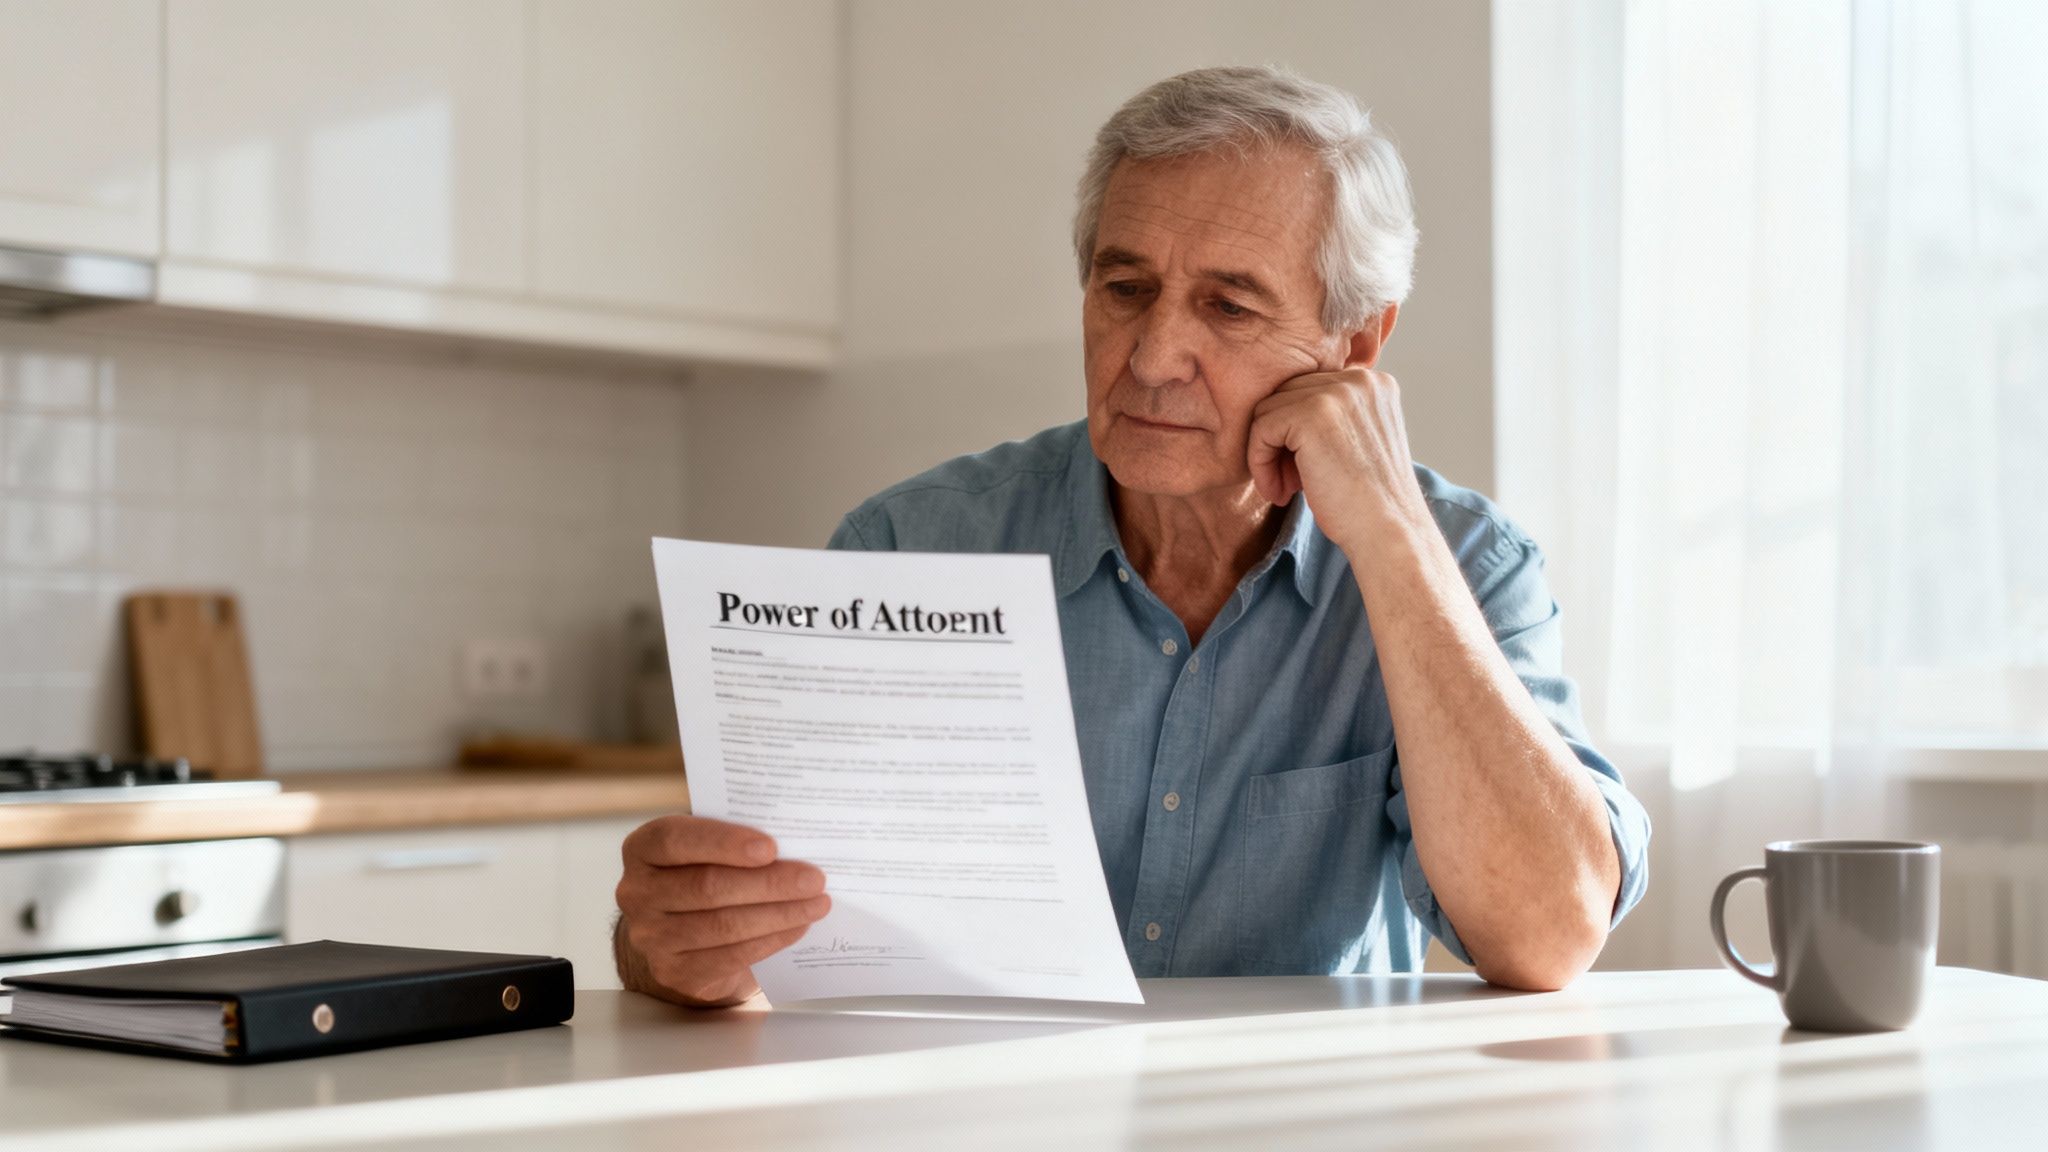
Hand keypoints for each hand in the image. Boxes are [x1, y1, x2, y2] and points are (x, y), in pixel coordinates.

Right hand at [614, 815, 829, 1007]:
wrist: (683, 933)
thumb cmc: (705, 873)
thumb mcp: (709, 848)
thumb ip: (736, 838)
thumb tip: (795, 839)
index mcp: (643, 849)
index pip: (676, 839)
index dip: (724, 842)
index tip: (770, 847)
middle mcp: (637, 893)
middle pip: (708, 886)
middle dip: (769, 882)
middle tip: (814, 878)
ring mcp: (652, 937)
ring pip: (723, 925)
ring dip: (779, 914)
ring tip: (816, 903)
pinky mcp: (675, 972)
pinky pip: (730, 956)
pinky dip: (771, 940)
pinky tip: (797, 927)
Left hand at [1246, 366, 1426, 551]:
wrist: (1387, 534)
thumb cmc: (1368, 502)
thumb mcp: (1357, 443)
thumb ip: (1331, 418)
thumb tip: (1274, 409)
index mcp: (1374, 383)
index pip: (1308, 389)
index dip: (1296, 432)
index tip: (1302, 471)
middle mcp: (1359, 380)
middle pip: (1286, 394)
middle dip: (1279, 440)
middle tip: (1290, 482)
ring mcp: (1337, 393)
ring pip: (1268, 411)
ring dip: (1266, 454)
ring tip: (1285, 489)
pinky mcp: (1311, 414)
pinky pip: (1261, 429)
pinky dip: (1260, 464)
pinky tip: (1280, 493)